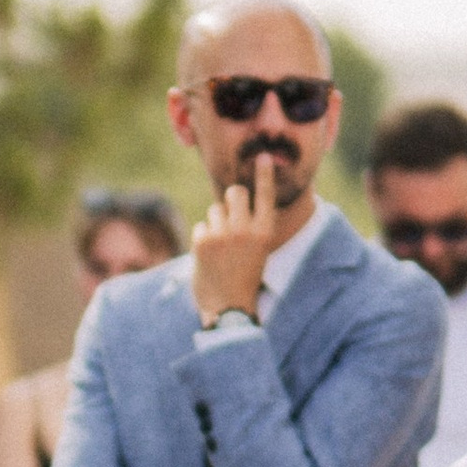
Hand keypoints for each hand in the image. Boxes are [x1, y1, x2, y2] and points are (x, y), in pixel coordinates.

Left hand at [190, 157, 283, 323]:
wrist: (228, 308)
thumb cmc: (244, 280)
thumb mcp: (258, 252)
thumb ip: (250, 227)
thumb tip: (234, 199)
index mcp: (264, 232)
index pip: (265, 196)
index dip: (264, 175)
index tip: (263, 157)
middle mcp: (245, 230)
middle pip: (235, 193)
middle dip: (231, 199)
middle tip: (230, 216)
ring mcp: (223, 234)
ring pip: (215, 210)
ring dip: (216, 223)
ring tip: (221, 248)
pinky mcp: (203, 241)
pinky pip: (201, 226)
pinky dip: (203, 238)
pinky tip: (209, 257)